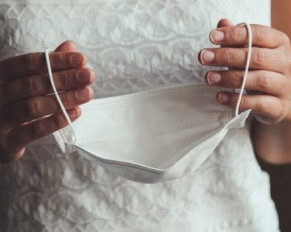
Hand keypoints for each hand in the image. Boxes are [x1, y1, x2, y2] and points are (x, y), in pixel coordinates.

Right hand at [0, 41, 93, 161]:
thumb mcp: (23, 80)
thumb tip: (70, 46)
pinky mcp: (6, 142)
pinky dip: (55, 122)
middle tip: (89, 76)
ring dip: (63, 99)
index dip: (57, 60)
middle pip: (33, 84)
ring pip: (33, 107)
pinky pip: (32, 131)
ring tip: (87, 93)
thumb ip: (46, 64)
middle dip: (65, 79)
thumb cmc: (10, 103)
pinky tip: (75, 113)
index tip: (81, 59)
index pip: (29, 63)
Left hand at [198, 19, 290, 123]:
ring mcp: (284, 85)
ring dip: (230, 78)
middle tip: (204, 58)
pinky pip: (259, 103)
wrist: (280, 99)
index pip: (258, 34)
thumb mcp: (250, 52)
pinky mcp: (279, 106)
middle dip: (226, 56)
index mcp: (279, 43)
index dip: (234, 34)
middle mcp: (285, 62)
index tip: (212, 37)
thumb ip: (237, 39)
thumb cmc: (260, 70)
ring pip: (260, 80)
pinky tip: (221, 96)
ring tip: (209, 77)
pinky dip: (238, 100)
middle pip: (256, 57)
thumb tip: (222, 23)